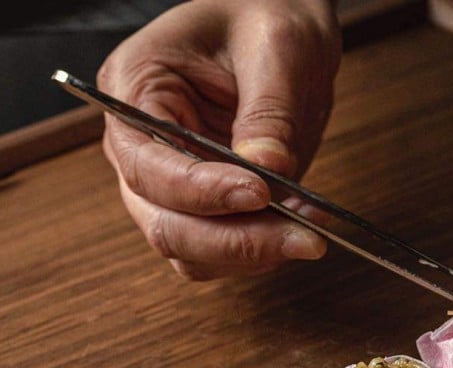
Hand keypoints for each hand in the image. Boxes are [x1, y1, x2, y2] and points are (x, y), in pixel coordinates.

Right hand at [98, 0, 341, 279]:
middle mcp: (141, 142)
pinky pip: (224, 248)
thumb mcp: (278, 46)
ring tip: (310, 232)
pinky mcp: (211, 202)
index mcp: (136, 87)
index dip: (200, 191)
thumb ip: (269, 110)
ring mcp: (172, 178)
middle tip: (303, 239)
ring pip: (191, 248)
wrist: (284, 19)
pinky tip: (304, 224)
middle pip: (163, 222)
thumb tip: (268, 168)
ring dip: (251, 253)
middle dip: (234, 241)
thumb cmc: (268, 13)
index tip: (260, 193)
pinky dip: (263, 249)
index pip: (148, 164)